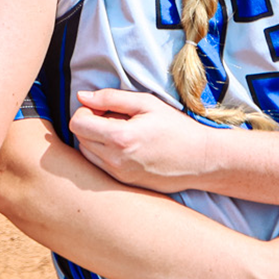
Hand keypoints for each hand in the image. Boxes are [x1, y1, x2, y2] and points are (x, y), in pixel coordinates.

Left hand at [68, 88, 214, 192]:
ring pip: (86, 153)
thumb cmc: (177, 128)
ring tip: (121, 133)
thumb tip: (82, 96)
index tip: (104, 108)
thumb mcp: (147, 103)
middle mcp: (114, 160)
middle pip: (79, 138)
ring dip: (95, 140)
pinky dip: (104, 154)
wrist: (201, 160)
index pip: (77, 123)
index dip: (86, 111)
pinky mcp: (124, 183)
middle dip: (90, 124)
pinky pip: (99, 166)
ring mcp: (118, 175)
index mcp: (119, 138)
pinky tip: (126, 147)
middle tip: (114, 118)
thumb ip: (111, 97)